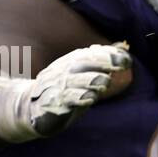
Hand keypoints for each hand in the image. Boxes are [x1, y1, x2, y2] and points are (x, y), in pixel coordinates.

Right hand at [0, 42, 131, 140]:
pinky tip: (89, 99)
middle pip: (83, 63)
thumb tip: (123, 48)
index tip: (126, 58)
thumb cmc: (64, 90)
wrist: (31, 108)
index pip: (91, 54)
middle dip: (103, 62)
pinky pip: (66, 99)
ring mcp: (57, 86)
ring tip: (105, 83)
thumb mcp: (84, 75)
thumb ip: (102, 64)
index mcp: (71, 62)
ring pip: (75, 80)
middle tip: (121, 65)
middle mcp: (64, 71)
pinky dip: (78, 98)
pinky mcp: (53, 103)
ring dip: (92, 80)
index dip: (108, 54)